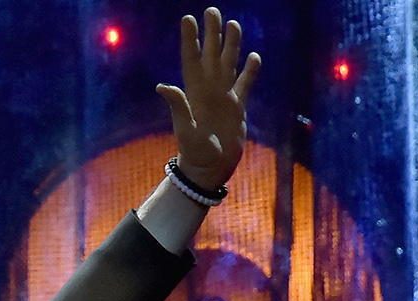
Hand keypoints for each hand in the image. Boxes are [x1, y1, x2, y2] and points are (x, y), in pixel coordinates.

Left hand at [156, 8, 259, 190]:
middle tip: (212, 10)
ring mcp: (223, 97)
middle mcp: (208, 90)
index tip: (188, 18)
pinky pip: (245, 84)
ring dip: (231, 45)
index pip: (192, 59)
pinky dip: (250, 70)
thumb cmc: (195, 152)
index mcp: (194, 92)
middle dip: (212, 33)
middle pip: (212, 55)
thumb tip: (162, 86)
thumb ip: (177, 106)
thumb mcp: (185, 129)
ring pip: (229, 64)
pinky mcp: (237, 107)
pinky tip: (254, 56)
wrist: (210, 168)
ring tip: (234, 24)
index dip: (191, 39)